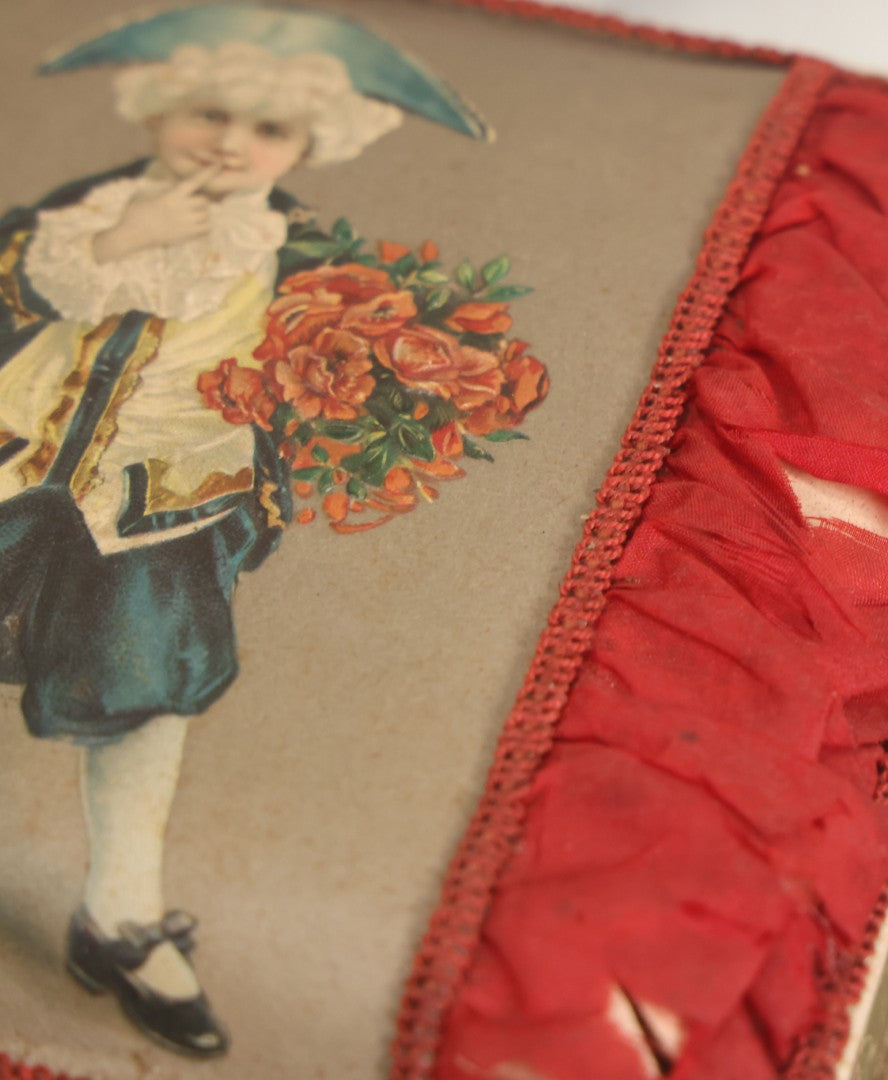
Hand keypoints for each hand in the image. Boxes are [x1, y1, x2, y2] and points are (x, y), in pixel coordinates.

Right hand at [92, 165, 220, 262]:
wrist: (133, 234)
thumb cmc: (136, 212)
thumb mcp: (147, 194)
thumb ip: (163, 191)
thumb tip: (171, 188)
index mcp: (172, 195)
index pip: (195, 181)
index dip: (208, 172)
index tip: (219, 164)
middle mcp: (182, 208)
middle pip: (204, 200)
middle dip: (200, 201)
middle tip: (192, 205)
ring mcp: (186, 222)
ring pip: (206, 215)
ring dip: (202, 214)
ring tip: (190, 216)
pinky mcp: (187, 235)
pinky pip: (206, 229)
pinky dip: (204, 227)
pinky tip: (194, 226)